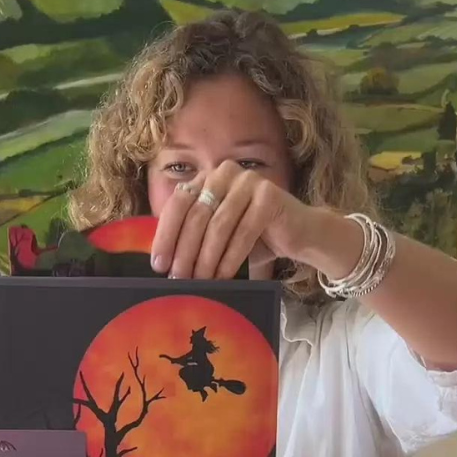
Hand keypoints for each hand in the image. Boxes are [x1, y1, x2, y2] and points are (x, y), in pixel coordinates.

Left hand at [149, 160, 325, 280]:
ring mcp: (247, 181)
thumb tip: (164, 265)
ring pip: (218, 226)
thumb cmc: (253, 238)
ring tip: (201, 283)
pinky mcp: (268, 195)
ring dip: (206, 259)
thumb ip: (193, 237)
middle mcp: (224, 173)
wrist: (298, 234)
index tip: (159, 265)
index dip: (165, 235)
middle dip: (185, 252)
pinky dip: (230, 258)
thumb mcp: (217, 235)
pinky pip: (242, 231)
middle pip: (196, 216)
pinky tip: (223, 276)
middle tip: (179, 279)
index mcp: (206, 179)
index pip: (177, 204)